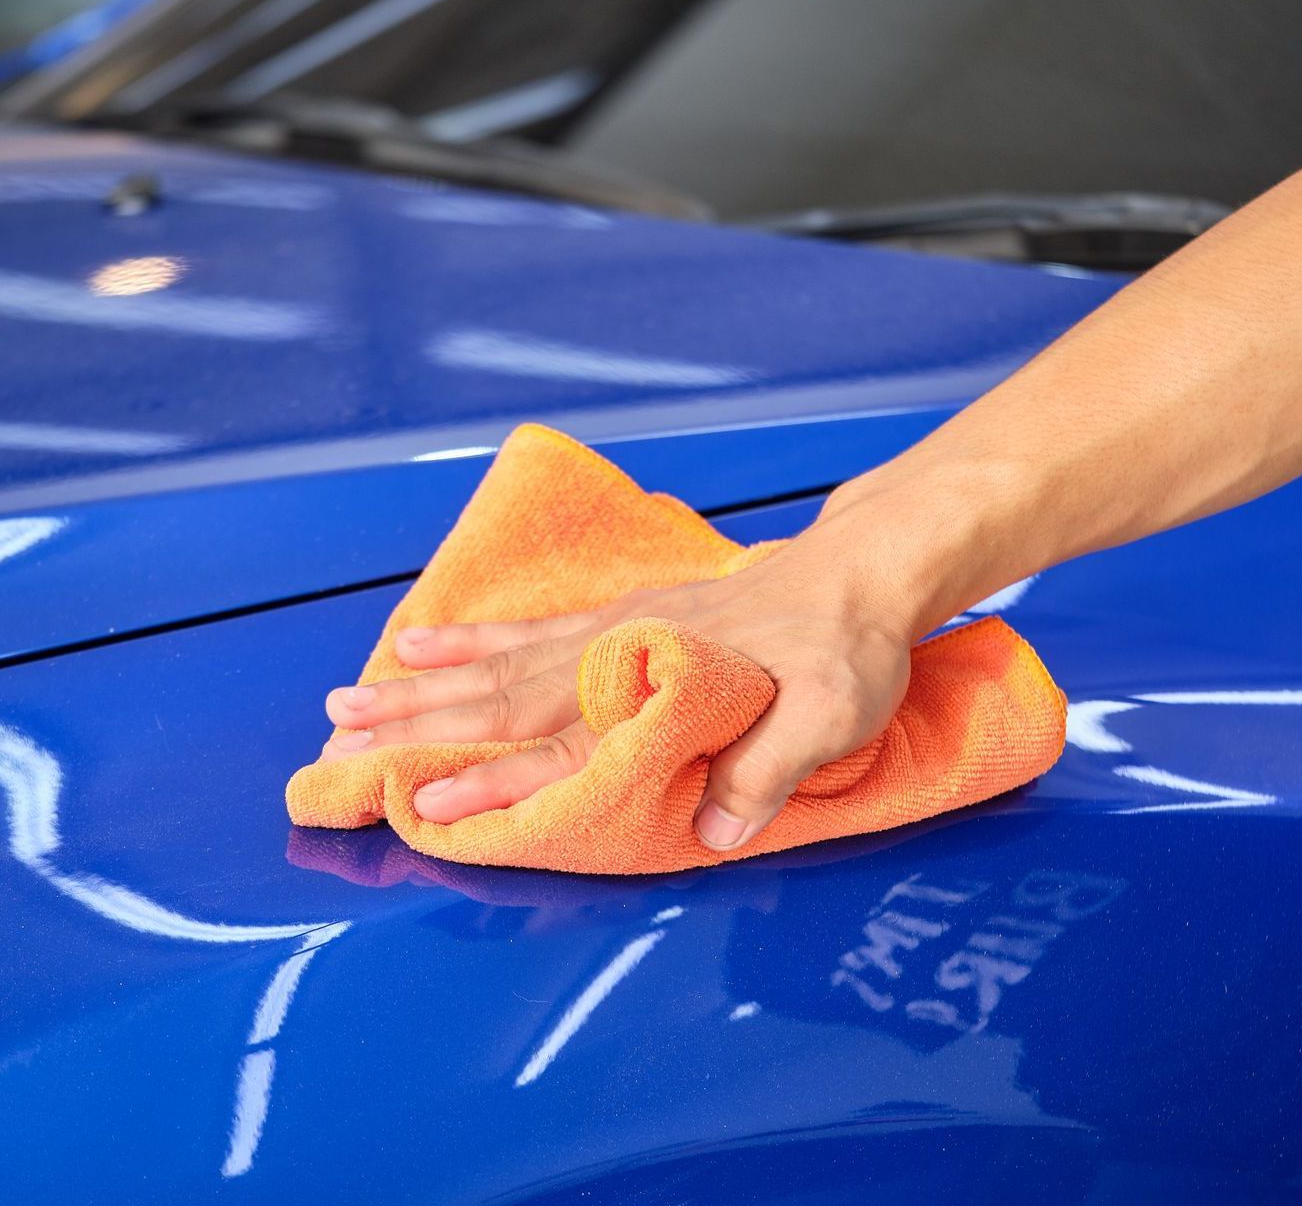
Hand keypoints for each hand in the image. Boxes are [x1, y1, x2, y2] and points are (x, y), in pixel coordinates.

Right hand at [320, 492, 931, 851]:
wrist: (861, 570)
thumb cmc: (847, 647)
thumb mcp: (835, 713)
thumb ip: (770, 769)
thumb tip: (710, 830)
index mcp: (664, 684)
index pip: (567, 741)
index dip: (499, 775)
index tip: (429, 800)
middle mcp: (624, 654)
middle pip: (507, 698)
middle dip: (424, 727)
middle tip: (341, 745)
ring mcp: (618, 628)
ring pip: (504, 661)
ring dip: (428, 686)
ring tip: (354, 699)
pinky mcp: (625, 612)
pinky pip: (535, 626)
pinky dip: (478, 637)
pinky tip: (432, 639)